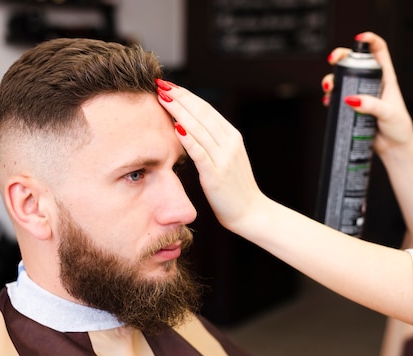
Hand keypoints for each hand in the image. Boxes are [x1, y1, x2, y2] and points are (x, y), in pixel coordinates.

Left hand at [155, 80, 264, 230]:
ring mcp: (224, 158)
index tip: (170, 86)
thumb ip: (213, 143)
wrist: (251, 213)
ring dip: (179, 111)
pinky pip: (199, 152)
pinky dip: (187, 138)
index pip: (207, 109)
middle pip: (202, 113)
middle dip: (180, 97)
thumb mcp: (226, 159)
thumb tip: (190, 129)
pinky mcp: (216, 174)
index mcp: (232, 137)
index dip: (187, 96)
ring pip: (199, 128)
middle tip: (161, 84)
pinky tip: (175, 127)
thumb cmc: (234, 188)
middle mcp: (229, 143)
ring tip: (162, 98)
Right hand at [321, 32, 412, 156]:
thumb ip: (372, 106)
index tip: (358, 38)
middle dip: (340, 58)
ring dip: (331, 80)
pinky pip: (337, 99)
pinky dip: (330, 98)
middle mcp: (371, 83)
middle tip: (332, 61)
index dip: (369, 40)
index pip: (379, 51)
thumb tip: (351, 99)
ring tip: (329, 88)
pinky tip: (328, 102)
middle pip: (353, 63)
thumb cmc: (399, 128)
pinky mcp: (352, 109)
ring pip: (342, 80)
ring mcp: (360, 96)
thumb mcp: (388, 114)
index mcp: (386, 78)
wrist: (394, 148)